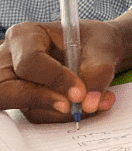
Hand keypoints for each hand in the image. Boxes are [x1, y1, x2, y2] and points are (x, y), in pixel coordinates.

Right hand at [0, 21, 120, 122]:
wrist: (102, 51)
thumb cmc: (96, 41)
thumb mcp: (102, 49)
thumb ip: (97, 73)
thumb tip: (88, 103)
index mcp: (26, 35)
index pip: (30, 61)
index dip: (55, 78)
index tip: (79, 92)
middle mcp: (12, 59)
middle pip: (10, 89)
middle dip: (44, 101)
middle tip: (73, 107)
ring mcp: (15, 81)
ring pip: (25, 106)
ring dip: (60, 111)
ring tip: (91, 102)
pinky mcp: (25, 99)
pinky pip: (38, 114)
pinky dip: (64, 115)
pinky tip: (87, 105)